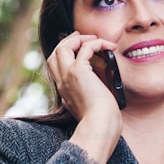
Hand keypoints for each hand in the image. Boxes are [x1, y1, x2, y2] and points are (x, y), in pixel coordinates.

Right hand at [46, 31, 122, 163]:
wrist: (99, 127)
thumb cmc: (101, 122)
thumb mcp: (91, 106)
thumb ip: (91, 95)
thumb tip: (104, 85)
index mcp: (64, 90)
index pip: (55, 66)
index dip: (64, 53)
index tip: (78, 47)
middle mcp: (62, 82)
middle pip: (55, 52)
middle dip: (68, 41)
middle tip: (84, 37)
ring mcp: (68, 76)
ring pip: (63, 46)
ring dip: (80, 39)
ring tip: (97, 39)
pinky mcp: (79, 71)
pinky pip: (85, 48)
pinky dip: (97, 43)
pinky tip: (109, 47)